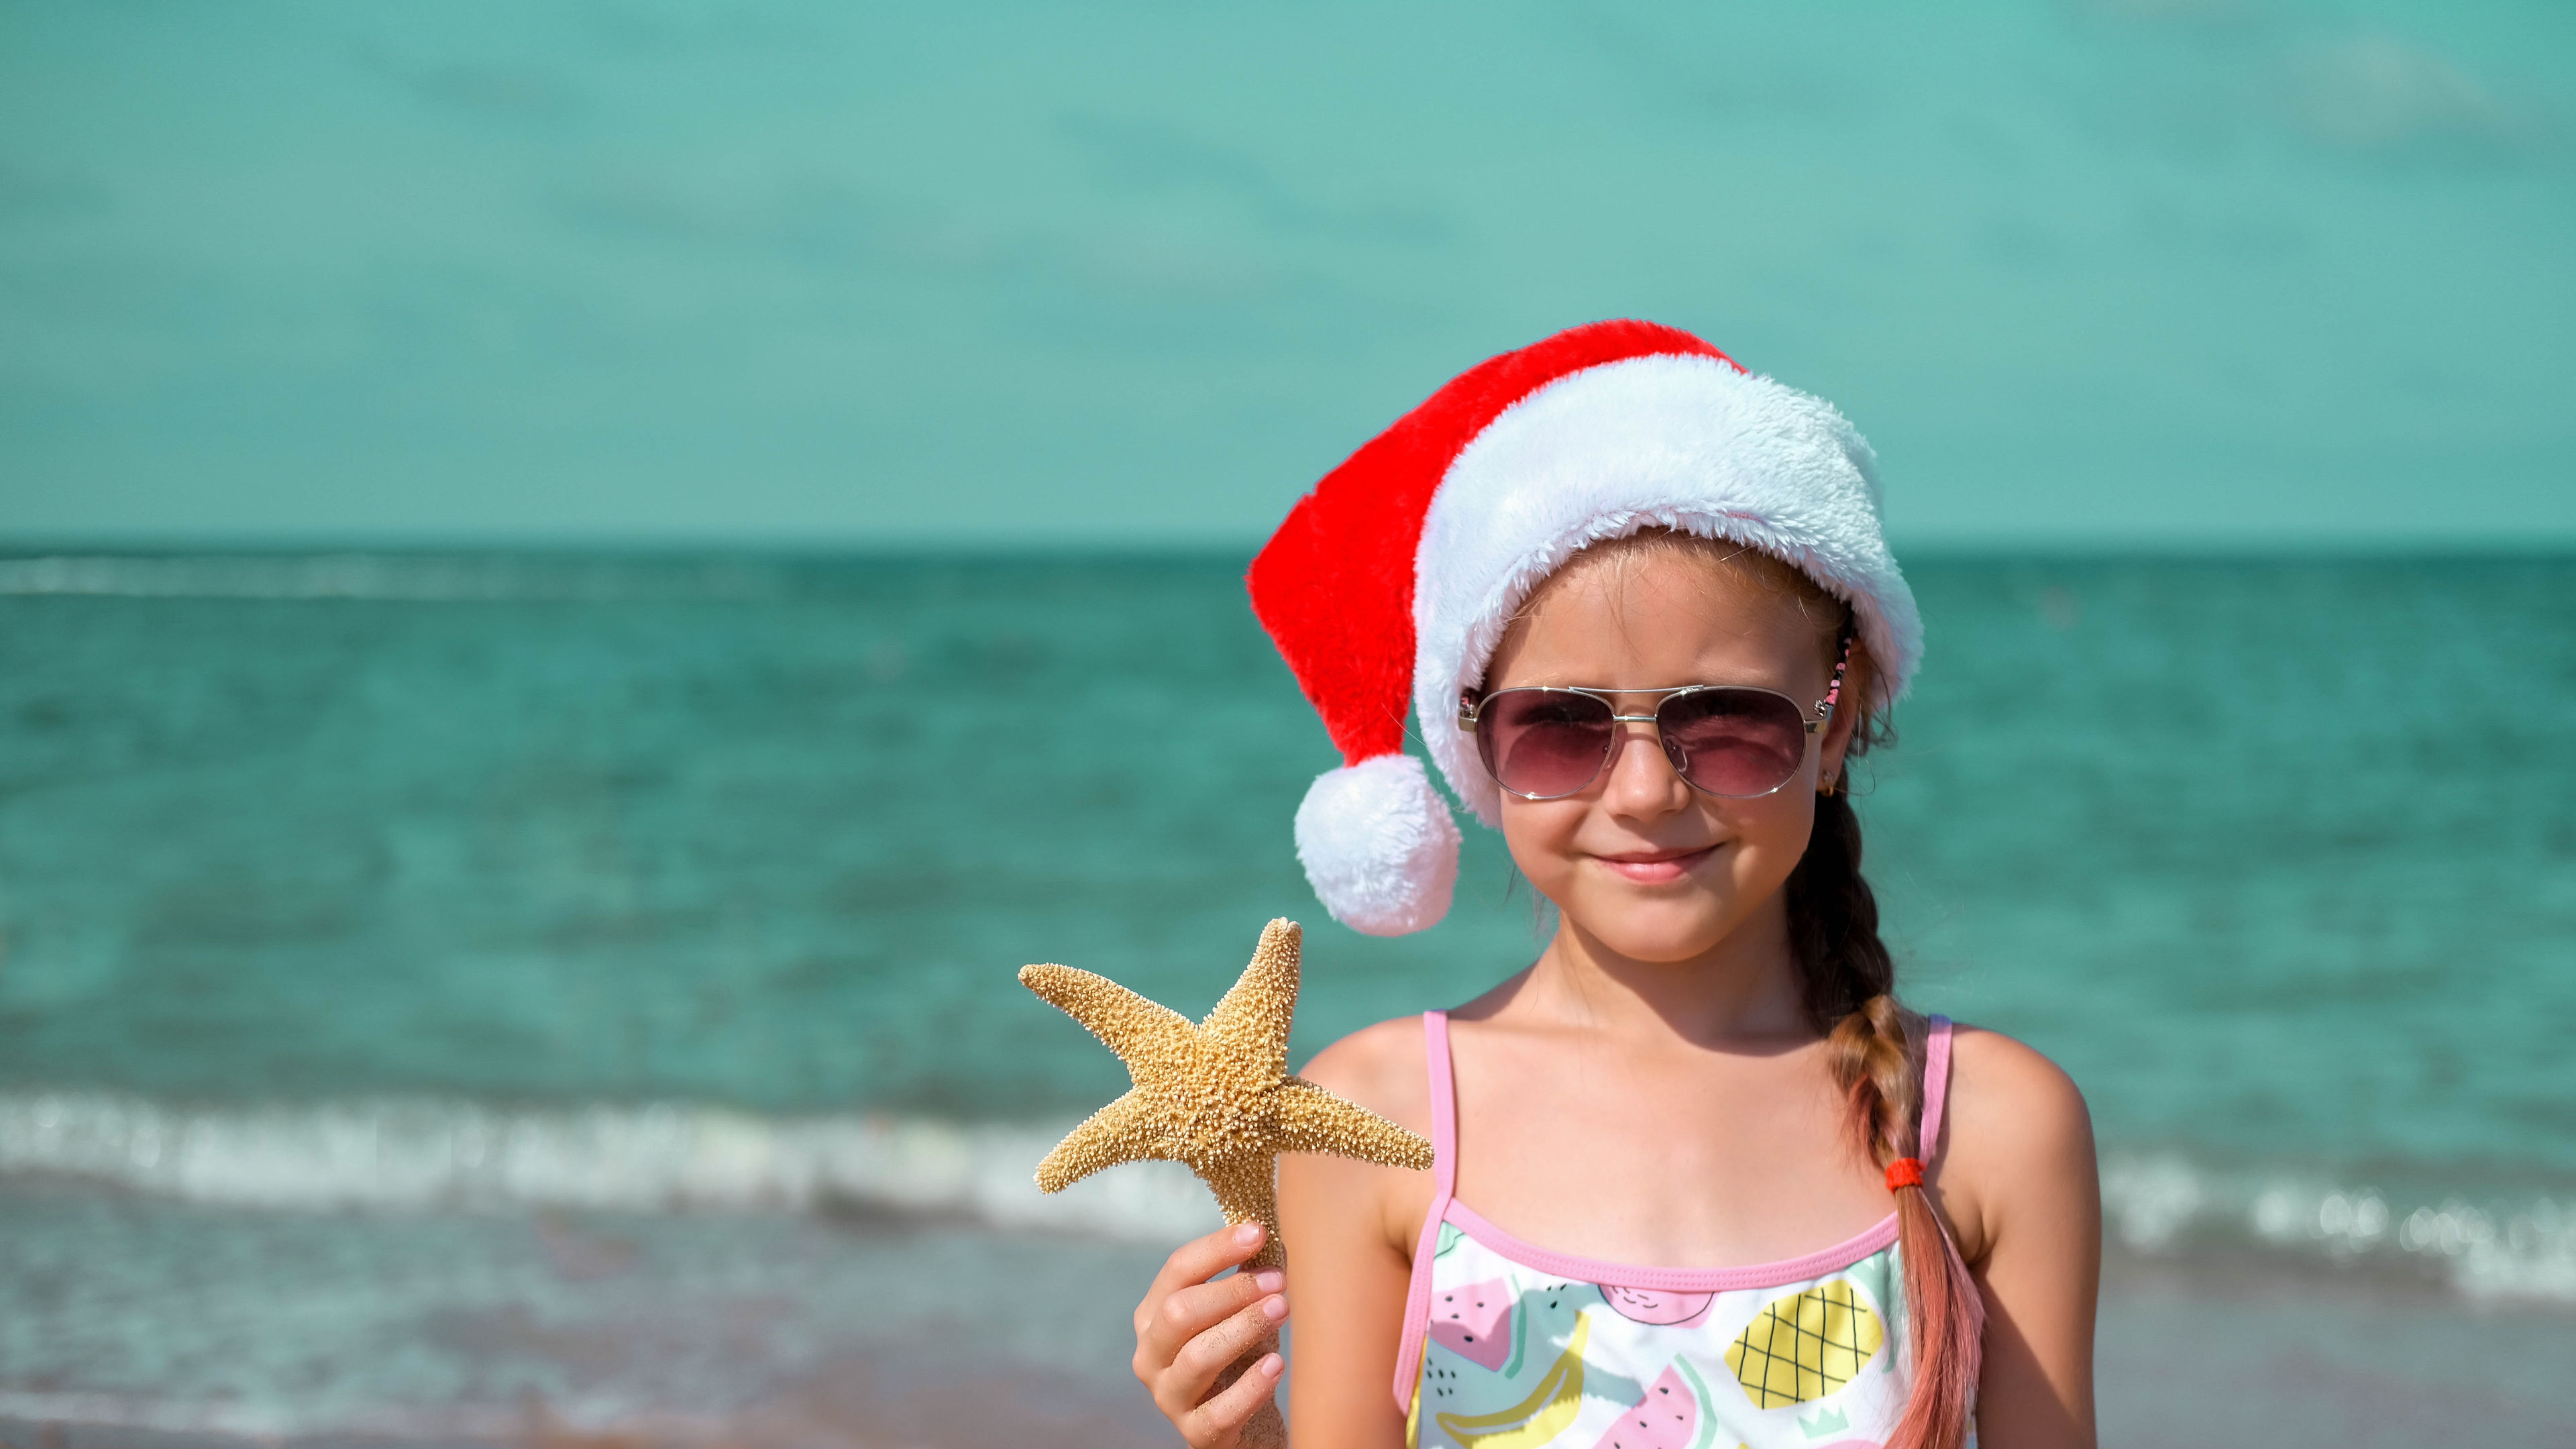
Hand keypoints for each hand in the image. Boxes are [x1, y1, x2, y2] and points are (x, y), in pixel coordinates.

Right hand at [1132, 1221, 1290, 1446]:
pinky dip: (1251, 1386)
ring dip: (1244, 1328)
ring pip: (1197, 1357)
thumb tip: (1267, 1234)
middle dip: (1232, 1291)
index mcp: (1154, 1315)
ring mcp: (1169, 1396)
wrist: (1241, 1420)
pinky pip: (1220, 1411)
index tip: (1258, 1232)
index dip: (1217, 1248)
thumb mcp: (1238, 1311)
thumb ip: (1246, 1274)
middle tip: (1278, 1281)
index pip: (1177, 1270)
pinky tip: (1276, 1365)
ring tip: (1283, 1309)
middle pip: (1180, 1312)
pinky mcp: (1194, 1433)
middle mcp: (1151, 1355)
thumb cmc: (1238, 1354)